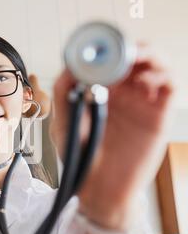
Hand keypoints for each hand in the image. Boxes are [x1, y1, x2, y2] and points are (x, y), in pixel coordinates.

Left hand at [49, 45, 173, 229]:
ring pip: (157, 66)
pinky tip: (146, 82)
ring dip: (150, 55)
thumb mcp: (63, 121)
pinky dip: (163, 76)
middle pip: (137, 57)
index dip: (110, 48)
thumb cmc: (79, 156)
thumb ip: (63, 92)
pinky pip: (169, 87)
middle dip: (132, 47)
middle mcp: (123, 94)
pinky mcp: (157, 117)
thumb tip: (70, 64)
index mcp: (101, 92)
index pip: (111, 59)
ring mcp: (142, 103)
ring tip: (138, 59)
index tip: (103, 46)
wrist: (98, 187)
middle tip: (124, 49)